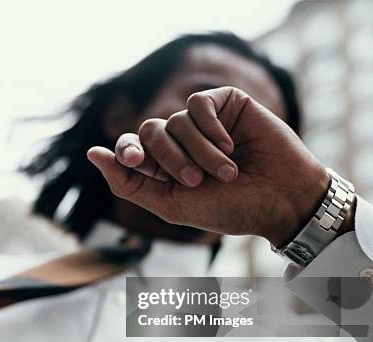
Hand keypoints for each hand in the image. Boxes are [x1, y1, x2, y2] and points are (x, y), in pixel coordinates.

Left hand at [87, 86, 330, 247]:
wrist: (281, 200)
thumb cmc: (229, 209)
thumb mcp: (172, 205)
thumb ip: (129, 183)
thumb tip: (91, 153)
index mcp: (163, 168)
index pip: (130, 149)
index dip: (127, 152)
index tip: (133, 159)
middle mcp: (180, 143)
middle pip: (150, 131)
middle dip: (168, 157)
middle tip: (195, 180)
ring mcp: (202, 123)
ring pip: (176, 120)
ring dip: (199, 151)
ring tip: (228, 171)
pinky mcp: (225, 104)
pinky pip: (199, 102)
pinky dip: (211, 127)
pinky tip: (230, 145)